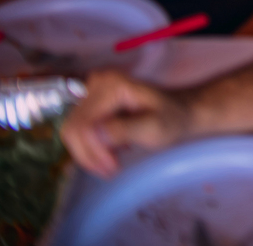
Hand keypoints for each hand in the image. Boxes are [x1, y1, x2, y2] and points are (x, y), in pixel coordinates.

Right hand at [61, 70, 191, 177]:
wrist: (180, 112)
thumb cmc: (172, 120)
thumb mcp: (153, 128)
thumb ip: (124, 130)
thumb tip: (94, 134)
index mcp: (112, 84)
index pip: (84, 124)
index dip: (93, 150)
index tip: (113, 167)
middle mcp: (97, 83)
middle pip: (73, 129)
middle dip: (89, 154)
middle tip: (112, 169)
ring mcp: (92, 92)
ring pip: (72, 132)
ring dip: (88, 154)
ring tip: (112, 163)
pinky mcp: (91, 104)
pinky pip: (77, 131)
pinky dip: (90, 148)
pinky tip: (111, 152)